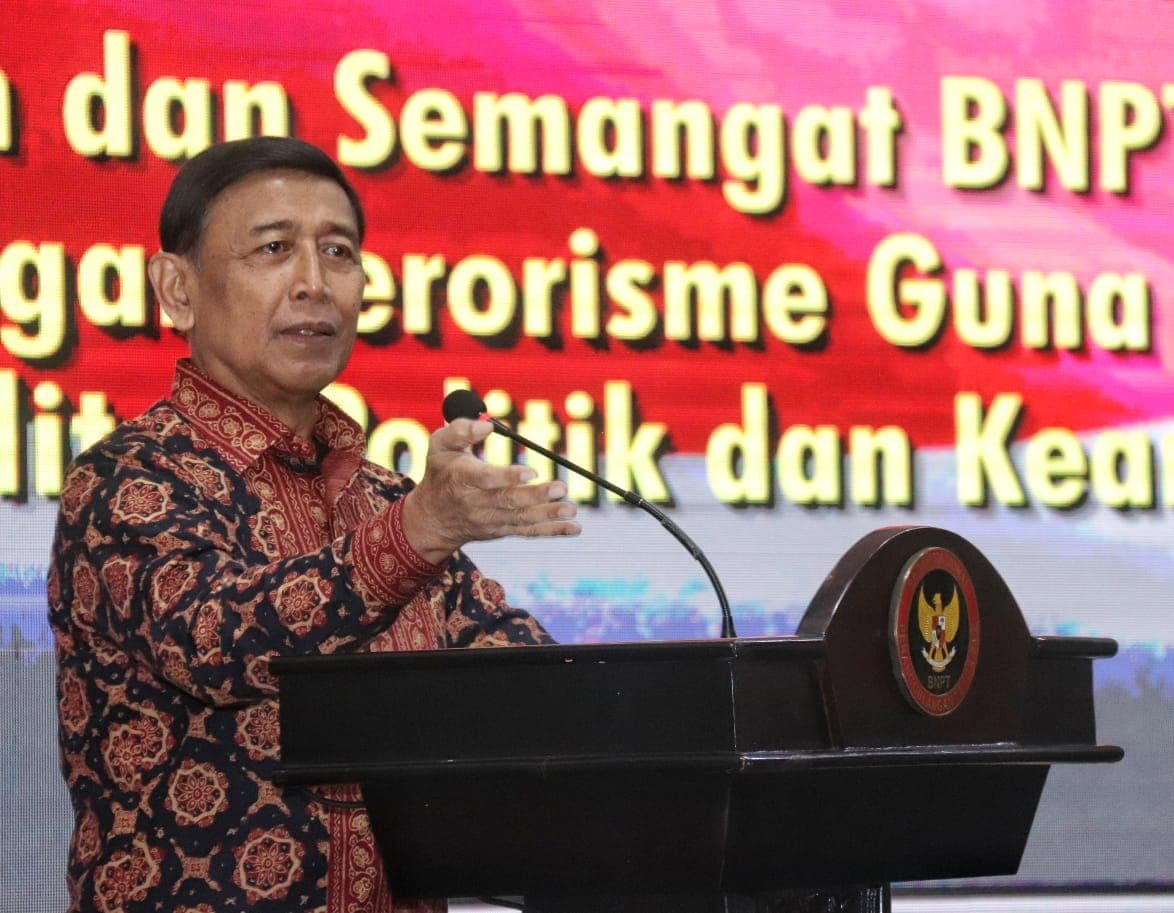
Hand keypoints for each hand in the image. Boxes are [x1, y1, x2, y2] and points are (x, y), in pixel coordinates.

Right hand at [401, 418, 580, 563]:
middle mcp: (476, 503)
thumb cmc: (441, 472)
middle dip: (536, 496)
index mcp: (461, 478)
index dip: (508, 477)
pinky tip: (573, 528)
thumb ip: (461, 430)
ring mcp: (490, 520)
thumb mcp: (439, 446)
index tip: (531, 471)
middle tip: (560, 488)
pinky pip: (528, 532)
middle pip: (508, 501)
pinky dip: (552, 531)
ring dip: (548, 515)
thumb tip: (487, 425)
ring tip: (571, 509)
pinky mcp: (502, 530)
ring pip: (521, 519)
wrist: (433, 518)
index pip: (485, 480)